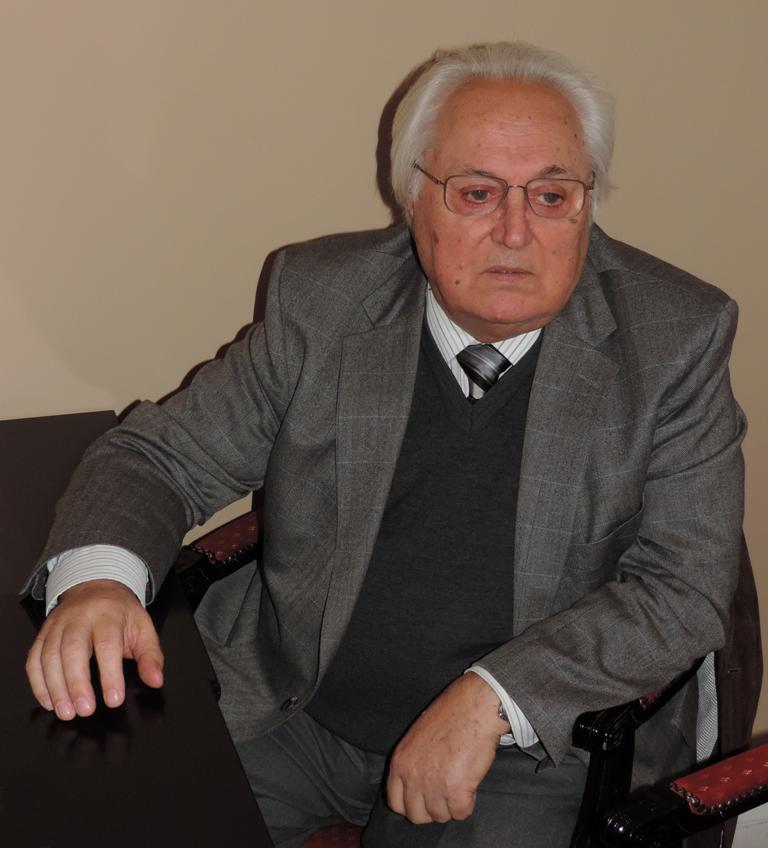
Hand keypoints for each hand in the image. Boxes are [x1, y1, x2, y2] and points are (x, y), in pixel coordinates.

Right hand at [25, 579, 163, 719]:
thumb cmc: (120, 613)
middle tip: (85, 710)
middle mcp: (79, 618)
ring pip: (49, 656)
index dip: (110, 674)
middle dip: (77, 683)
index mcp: (108, 615)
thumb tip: (156, 680)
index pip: (108, 645)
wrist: (95, 588)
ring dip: (55, 688)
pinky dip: (38, 683)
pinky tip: (48, 701)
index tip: (114, 699)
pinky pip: (34, 658)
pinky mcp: (43, 633)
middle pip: (73, 650)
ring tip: (66, 712)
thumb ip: (150, 655)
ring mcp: (57, 625)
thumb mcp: (143, 628)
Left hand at [386, 673, 509, 823]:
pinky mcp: (456, 791)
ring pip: (440, 816)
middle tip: (445, 793)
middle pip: (416, 816)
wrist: (474, 707)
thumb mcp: (417, 737)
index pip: (395, 802)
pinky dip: (468, 803)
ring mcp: (433, 786)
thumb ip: (412, 763)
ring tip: (460, 782)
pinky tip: (470, 784)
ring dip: (452, 805)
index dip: (412, 804)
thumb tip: (417, 785)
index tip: (424, 800)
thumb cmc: (450, 715)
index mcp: (399, 762)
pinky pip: (461, 813)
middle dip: (432, 809)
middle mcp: (412, 777)